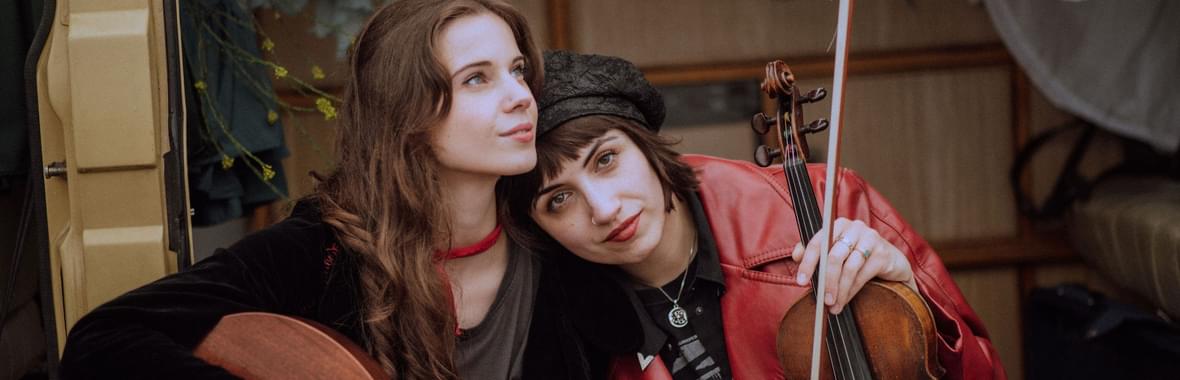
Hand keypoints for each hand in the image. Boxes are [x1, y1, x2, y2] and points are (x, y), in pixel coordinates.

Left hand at [791, 218, 916, 313]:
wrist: (891, 262)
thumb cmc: (857, 256)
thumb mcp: (835, 252)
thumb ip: (816, 252)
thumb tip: (796, 255)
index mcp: (838, 225)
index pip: (817, 243)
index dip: (807, 263)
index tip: (800, 282)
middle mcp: (854, 227)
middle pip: (834, 257)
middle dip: (826, 282)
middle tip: (823, 301)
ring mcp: (870, 239)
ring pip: (849, 268)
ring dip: (840, 290)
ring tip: (833, 305)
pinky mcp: (882, 253)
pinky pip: (863, 275)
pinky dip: (852, 291)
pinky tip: (846, 300)